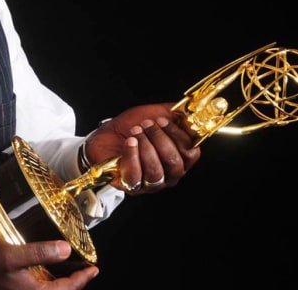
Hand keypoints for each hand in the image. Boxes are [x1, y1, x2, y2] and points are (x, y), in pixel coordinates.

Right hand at [0, 236, 98, 289]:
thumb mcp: (13, 254)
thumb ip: (40, 252)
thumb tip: (65, 250)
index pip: (67, 289)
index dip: (83, 279)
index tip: (94, 268)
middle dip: (76, 281)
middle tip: (88, 269)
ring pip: (51, 289)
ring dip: (64, 281)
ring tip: (73, 268)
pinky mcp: (16, 287)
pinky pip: (41, 286)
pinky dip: (51, 279)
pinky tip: (50, 269)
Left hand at [84, 102, 200, 193]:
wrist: (106, 135)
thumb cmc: (132, 127)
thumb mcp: (155, 114)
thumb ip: (176, 113)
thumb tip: (190, 111)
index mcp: (179, 158)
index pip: (191, 153)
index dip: (178, 136)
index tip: (161, 120)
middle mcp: (169, 174)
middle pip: (175, 163)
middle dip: (159, 140)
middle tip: (145, 125)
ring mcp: (151, 183)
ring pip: (156, 171)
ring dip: (145, 147)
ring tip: (135, 132)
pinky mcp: (131, 186)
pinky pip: (136, 177)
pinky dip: (132, 156)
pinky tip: (128, 143)